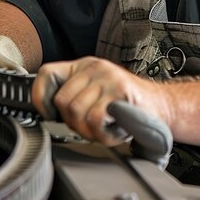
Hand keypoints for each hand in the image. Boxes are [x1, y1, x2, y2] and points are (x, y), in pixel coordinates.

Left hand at [31, 56, 169, 145]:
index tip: (48, 114)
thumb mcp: (94, 94)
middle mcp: (94, 68)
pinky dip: (101, 132)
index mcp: (83, 66)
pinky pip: (95, 118)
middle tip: (89, 127)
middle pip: (61, 100)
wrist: (159, 107)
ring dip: (88, 130)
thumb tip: (45, 112)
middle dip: (72, 122)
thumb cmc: (124, 105)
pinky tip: (112, 129)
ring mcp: (107, 77)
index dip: (40, 97)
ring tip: (103, 127)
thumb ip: (73, 97)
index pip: (47, 73)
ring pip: (76, 111)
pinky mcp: (119, 91)